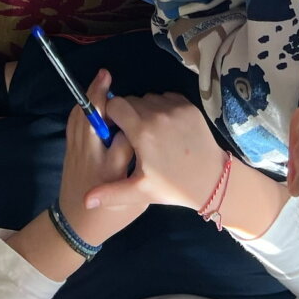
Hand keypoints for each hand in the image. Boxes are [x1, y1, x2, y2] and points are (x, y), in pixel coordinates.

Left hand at [57, 70, 142, 247]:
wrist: (76, 226)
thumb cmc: (112, 216)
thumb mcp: (139, 201)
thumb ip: (147, 174)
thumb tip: (159, 149)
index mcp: (113, 170)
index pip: (124, 137)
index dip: (132, 120)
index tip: (143, 107)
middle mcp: (93, 156)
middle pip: (93, 119)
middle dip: (99, 96)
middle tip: (107, 75)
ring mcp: (78, 151)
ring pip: (80, 117)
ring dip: (89, 97)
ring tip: (102, 78)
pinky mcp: (69, 150)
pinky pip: (73, 123)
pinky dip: (81, 108)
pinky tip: (90, 98)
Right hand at [83, 93, 225, 216]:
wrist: (213, 181)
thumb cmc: (173, 187)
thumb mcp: (140, 191)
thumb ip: (110, 193)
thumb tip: (85, 200)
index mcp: (142, 131)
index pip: (115, 105)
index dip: (112, 115)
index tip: (115, 130)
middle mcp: (157, 113)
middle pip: (130, 101)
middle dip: (128, 114)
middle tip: (134, 136)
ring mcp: (174, 108)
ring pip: (148, 99)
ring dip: (144, 110)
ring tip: (151, 133)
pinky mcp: (188, 105)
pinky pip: (165, 98)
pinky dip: (161, 108)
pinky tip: (165, 127)